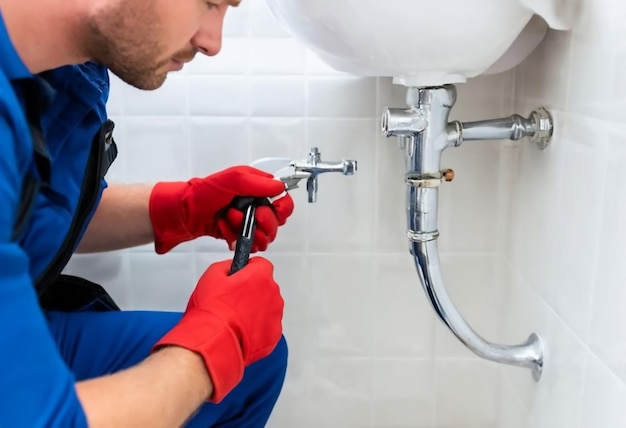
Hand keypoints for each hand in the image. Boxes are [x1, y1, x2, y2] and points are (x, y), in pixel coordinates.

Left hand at [149, 166, 293, 253]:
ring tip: (229, 219)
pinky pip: (247, 244)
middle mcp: (255, 205)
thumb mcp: (233, 179)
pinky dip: (234, 237)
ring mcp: (247, 222)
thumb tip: (279, 187)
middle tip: (248, 215)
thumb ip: (258, 183)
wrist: (184, 212)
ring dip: (245, 229)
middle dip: (262, 222)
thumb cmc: (204, 193)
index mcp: (257, 188)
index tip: (269, 209)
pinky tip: (223, 228)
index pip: (284, 202)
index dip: (281, 209)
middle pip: (276, 223)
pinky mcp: (238, 235)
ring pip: (263, 237)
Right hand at [153, 257, 283, 402]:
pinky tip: (241, 331)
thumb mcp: (211, 276)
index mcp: (260, 276)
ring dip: (256, 310)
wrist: (213, 340)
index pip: (261, 265)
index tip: (241, 276)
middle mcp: (273, 294)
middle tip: (233, 301)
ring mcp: (275, 315)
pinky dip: (257, 329)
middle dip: (252, 292)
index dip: (249, 270)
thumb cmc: (212, 311)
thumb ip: (226, 266)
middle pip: (266, 287)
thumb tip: (231, 267)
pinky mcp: (274, 335)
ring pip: (268, 308)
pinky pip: (267, 327)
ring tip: (235, 318)